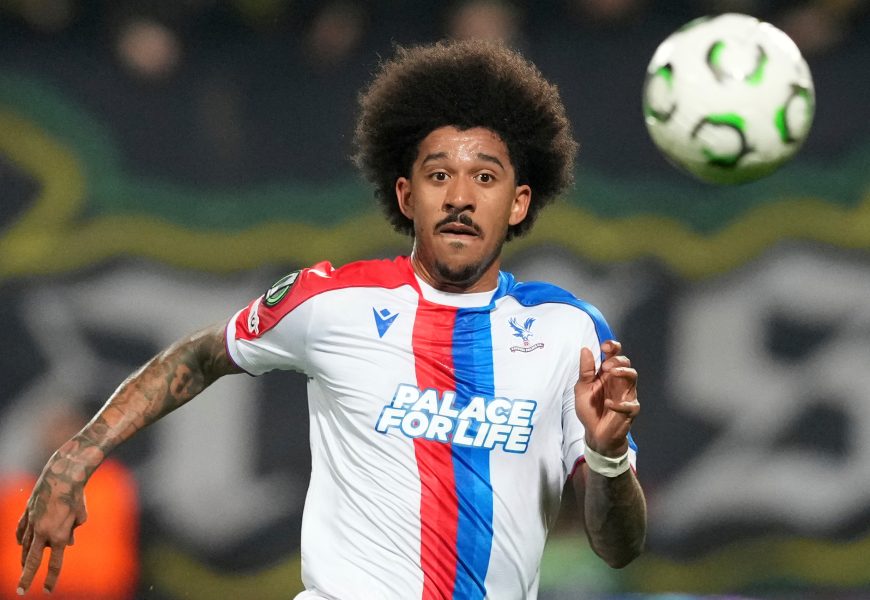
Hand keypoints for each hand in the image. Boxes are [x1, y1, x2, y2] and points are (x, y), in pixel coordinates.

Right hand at [16, 452, 88, 594]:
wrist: (62, 475)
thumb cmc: (76, 496)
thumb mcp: (81, 516)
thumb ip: (73, 532)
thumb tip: (68, 544)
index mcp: (60, 535)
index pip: (55, 563)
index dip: (51, 578)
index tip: (47, 591)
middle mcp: (43, 532)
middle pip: (32, 560)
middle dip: (26, 577)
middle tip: (21, 591)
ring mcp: (32, 523)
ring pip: (25, 546)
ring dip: (25, 557)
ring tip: (24, 568)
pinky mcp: (26, 513)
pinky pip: (21, 531)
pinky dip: (21, 538)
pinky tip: (21, 543)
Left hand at [574, 339, 639, 455]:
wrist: (595, 434)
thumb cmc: (590, 410)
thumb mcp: (582, 389)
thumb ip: (585, 371)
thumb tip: (585, 349)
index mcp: (607, 375)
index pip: (614, 355)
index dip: (613, 347)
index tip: (605, 346)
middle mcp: (618, 382)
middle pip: (626, 362)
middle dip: (617, 360)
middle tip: (605, 366)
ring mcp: (626, 395)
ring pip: (633, 376)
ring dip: (623, 372)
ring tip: (610, 373)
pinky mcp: (629, 411)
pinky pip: (631, 404)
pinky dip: (620, 403)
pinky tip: (608, 404)